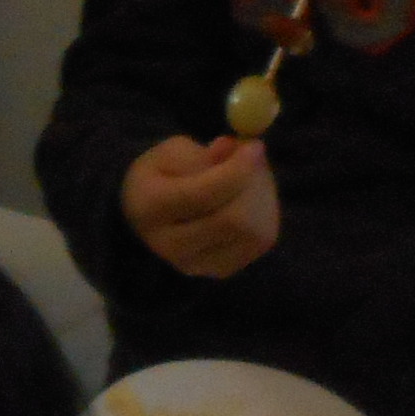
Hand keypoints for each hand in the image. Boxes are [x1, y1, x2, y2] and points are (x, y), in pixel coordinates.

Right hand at [122, 134, 280, 277]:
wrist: (152, 213)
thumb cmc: (162, 176)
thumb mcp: (172, 152)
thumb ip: (202, 152)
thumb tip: (232, 149)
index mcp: (149, 207)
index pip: (202, 195)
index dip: (236, 170)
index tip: (255, 146)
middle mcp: (169, 244)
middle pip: (233, 220)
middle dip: (253, 184)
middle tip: (255, 158)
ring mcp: (196, 264)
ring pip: (254, 232)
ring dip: (263, 197)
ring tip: (250, 177)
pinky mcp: (220, 269)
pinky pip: (260, 241)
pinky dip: (265, 214)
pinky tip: (250, 198)